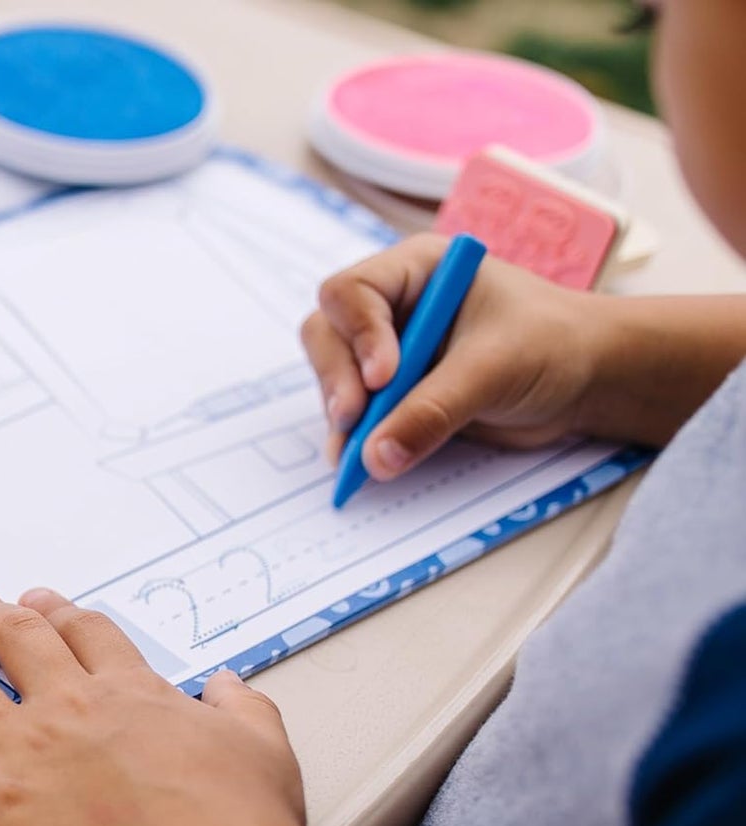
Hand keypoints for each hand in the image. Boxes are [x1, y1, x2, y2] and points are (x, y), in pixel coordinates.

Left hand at [0, 582, 308, 825]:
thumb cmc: (238, 819)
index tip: (40, 602)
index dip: (59, 615)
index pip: (87, 636)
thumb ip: (243, 708)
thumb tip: (229, 685)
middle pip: (13, 643)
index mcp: (131, 691)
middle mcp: (69, 705)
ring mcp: (24, 748)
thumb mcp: (263, 747)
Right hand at [301, 233, 608, 478]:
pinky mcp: (396, 394)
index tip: (382, 380)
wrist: (587, 380)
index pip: (352, 293)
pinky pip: (357, 414)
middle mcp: (394, 306)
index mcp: (417, 271)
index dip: (358, 336)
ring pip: (335, 377)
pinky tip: (358, 463)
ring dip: (341, 414)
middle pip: (328, 335)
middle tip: (352, 420)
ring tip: (355, 452)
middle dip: (338, 379)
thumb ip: (433, 411)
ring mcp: (390, 351)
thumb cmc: (553, 346)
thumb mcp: (493, 371)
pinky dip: (354, 439)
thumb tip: (374, 457)